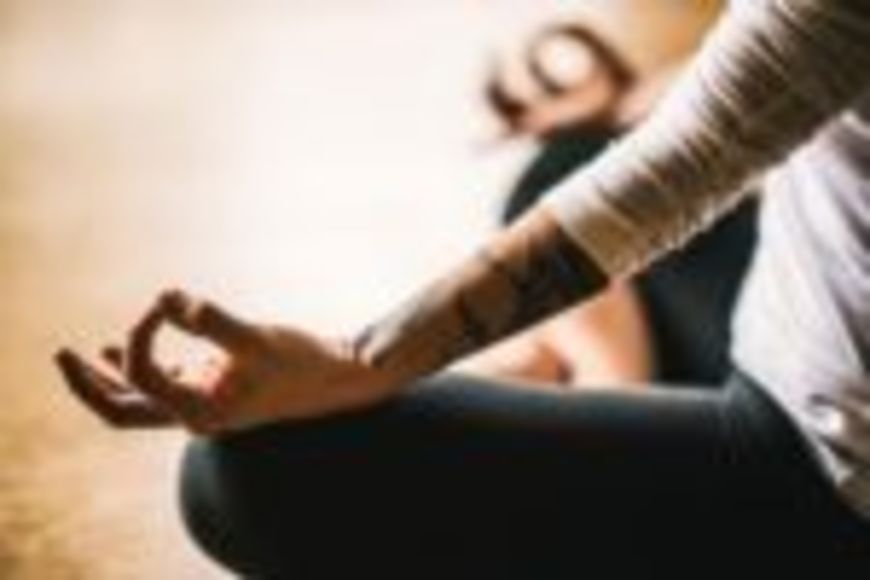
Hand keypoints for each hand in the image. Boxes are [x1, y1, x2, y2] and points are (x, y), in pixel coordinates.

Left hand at [55, 290, 394, 433]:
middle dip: (87, 384)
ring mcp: (202, 403)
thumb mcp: (257, 339)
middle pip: (120, 410)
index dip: (143, 331)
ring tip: (75, 354)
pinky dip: (137, 367)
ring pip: (136, 401)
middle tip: (60, 355)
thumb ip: (210, 320)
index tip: (166, 302)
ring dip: (105, 379)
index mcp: (200, 412)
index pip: (143, 373)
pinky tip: (115, 347)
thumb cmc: (302, 362)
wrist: (338, 381)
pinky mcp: (213, 387)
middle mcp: (194, 414)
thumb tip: (166, 296)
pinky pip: (160, 385)